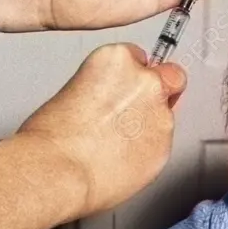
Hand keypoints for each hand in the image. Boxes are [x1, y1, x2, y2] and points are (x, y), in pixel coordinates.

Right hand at [15, 43, 184, 218]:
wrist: (60, 170)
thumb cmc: (55, 136)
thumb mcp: (76, 90)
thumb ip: (109, 87)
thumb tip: (118, 100)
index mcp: (117, 60)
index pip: (141, 58)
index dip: (134, 75)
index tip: (127, 87)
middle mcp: (145, 83)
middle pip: (172, 78)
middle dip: (163, 90)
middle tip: (141, 109)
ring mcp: (161, 115)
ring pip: (167, 116)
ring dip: (150, 126)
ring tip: (117, 143)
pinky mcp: (167, 146)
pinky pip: (162, 145)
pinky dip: (148, 150)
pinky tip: (123, 157)